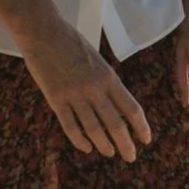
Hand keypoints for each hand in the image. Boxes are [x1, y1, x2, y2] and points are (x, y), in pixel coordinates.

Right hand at [20, 19, 153, 161]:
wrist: (43, 32)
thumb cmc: (71, 42)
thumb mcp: (97, 60)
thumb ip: (106, 82)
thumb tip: (116, 106)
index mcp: (108, 77)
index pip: (131, 108)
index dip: (141, 127)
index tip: (146, 140)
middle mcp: (94, 88)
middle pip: (115, 124)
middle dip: (126, 144)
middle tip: (130, 157)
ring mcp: (74, 95)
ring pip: (93, 129)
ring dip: (104, 145)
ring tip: (109, 153)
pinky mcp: (55, 99)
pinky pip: (71, 127)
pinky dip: (80, 141)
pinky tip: (86, 147)